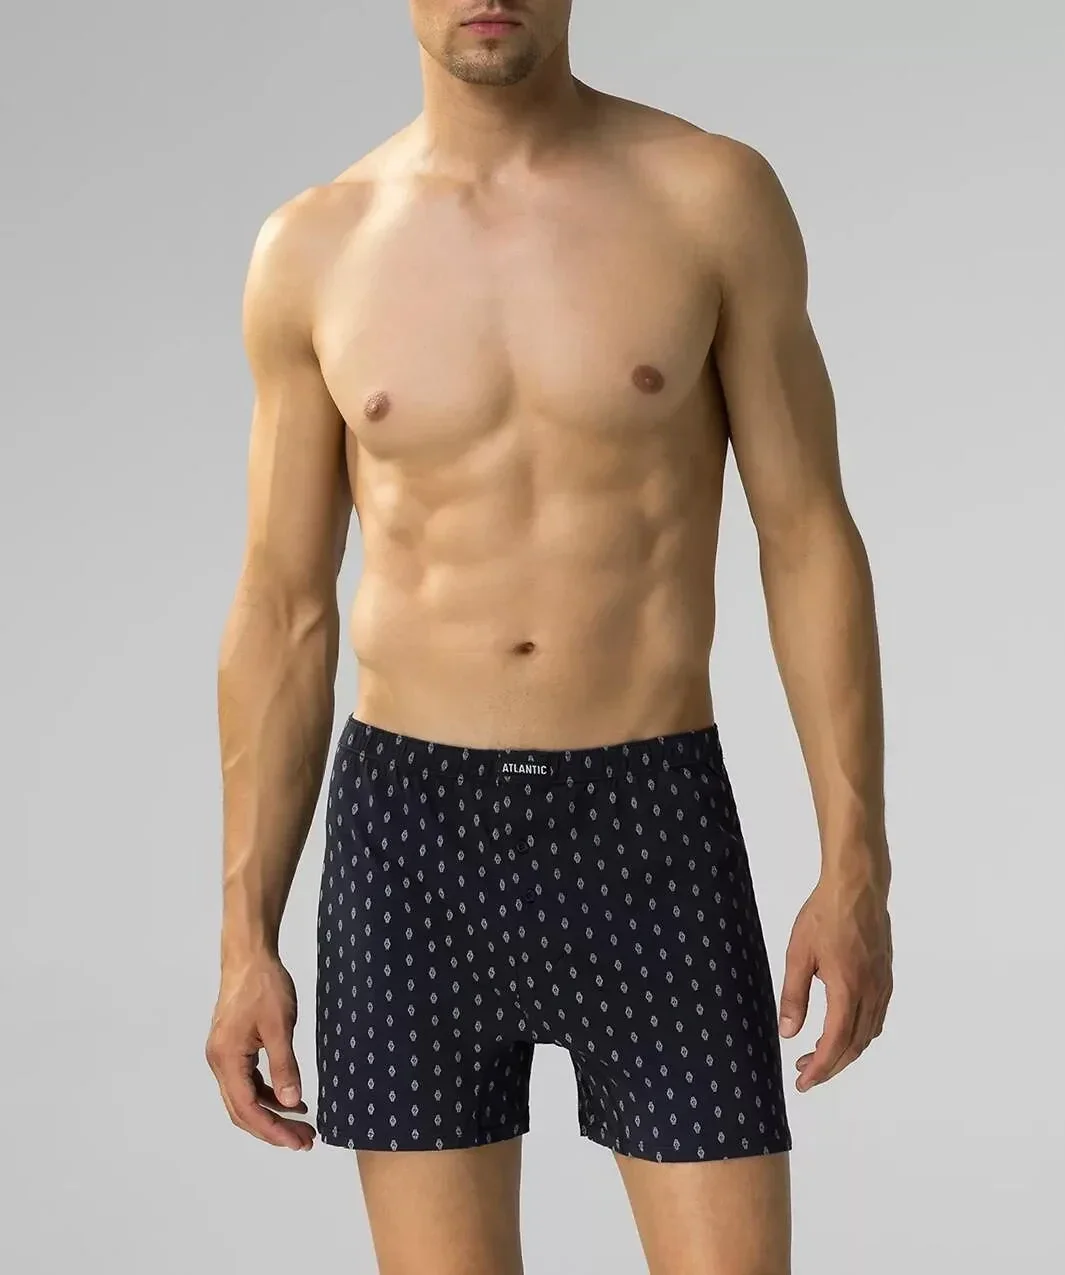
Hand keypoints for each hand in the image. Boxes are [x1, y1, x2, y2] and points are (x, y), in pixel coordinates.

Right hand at [205, 953, 314, 1149]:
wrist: (249, 956)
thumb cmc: (263, 985)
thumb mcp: (279, 1027)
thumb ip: (285, 1066)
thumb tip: (292, 1103)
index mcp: (227, 1059)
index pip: (247, 1109)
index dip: (272, 1130)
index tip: (297, 1141)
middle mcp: (220, 1062)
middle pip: (243, 1110)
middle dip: (273, 1128)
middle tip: (304, 1140)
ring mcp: (224, 1055)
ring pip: (245, 1098)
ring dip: (272, 1113)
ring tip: (302, 1124)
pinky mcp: (233, 1048)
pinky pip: (249, 1081)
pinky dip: (269, 1093)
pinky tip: (291, 1098)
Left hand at [778, 865, 892, 1090]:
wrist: (857, 886)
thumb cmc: (825, 915)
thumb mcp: (798, 953)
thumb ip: (793, 995)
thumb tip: (788, 1033)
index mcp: (847, 988)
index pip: (836, 1042)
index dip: (820, 1067)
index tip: (803, 1082)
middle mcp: (871, 993)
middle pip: (855, 1046)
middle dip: (830, 1066)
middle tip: (805, 1074)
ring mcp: (882, 986)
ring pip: (868, 1034)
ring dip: (845, 1052)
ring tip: (819, 1057)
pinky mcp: (886, 977)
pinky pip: (876, 1018)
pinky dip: (860, 1035)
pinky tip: (843, 1032)